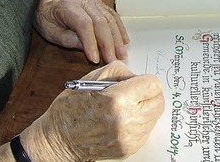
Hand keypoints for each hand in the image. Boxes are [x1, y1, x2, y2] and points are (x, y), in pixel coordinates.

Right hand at [21, 61, 163, 159]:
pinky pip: (146, 130)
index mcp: (118, 99)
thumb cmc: (73, 106)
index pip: (153, 85)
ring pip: (154, 116)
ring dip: (145, 109)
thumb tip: (138, 76)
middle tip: (136, 93)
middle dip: (149, 94)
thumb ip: (121, 71)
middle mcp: (127, 120)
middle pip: (158, 101)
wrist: (60, 138)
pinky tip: (123, 120)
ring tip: (126, 107)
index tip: (138, 82)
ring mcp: (129, 137)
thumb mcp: (94, 77)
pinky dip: (139, 123)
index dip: (145, 81)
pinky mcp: (129, 148)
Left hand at [34, 0, 129, 63]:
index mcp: (68, 7)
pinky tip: (124, 41)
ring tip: (121, 54)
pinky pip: (113, 16)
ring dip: (117, 39)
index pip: (84, 25)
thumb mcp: (52, 33)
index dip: (91, 43)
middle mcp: (84, 1)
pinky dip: (120, 29)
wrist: (49, 3)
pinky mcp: (101, 4)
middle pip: (101, 22)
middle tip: (113, 60)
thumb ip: (70, 40)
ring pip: (110, 20)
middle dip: (108, 44)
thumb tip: (90, 49)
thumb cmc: (48, 19)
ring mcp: (94, 1)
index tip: (95, 59)